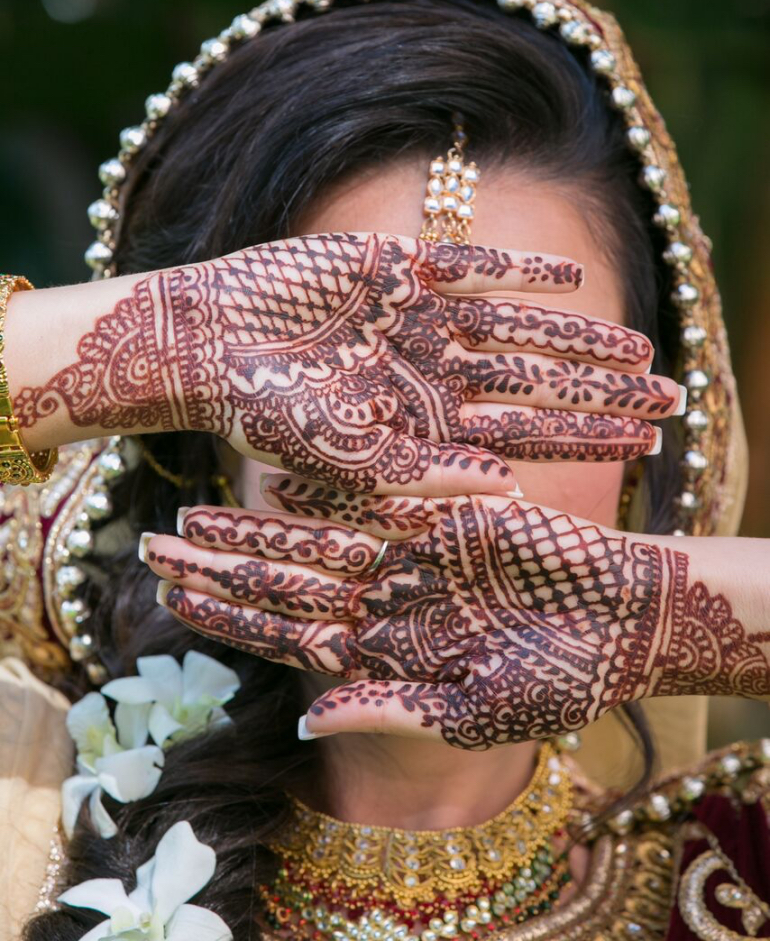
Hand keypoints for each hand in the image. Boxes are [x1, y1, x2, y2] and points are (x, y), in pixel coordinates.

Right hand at [12, 233, 680, 495]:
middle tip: (672, 398)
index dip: (586, 440)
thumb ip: (424, 471)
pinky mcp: (398, 266)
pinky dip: (519, 270)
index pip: (524, 434)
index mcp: (425, 421)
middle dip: (602, 391)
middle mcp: (434, 369)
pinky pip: (472, 266)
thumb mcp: (345, 453)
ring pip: (518, 326)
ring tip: (639, 346)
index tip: (649, 446)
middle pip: (537, 381)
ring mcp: (420, 316)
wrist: (207, 341)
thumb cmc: (264, 411)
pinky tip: (573, 275)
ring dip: (577, 335)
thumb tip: (508, 492)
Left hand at [146, 476, 769, 748]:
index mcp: (386, 654)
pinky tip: (277, 468)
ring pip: (314, 538)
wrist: (629, 620)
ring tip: (192, 509)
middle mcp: (385, 601)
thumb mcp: (478, 710)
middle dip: (219, 566)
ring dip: (255, 526)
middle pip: (285, 583)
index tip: (170, 601)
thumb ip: (394, 710)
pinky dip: (330, 484)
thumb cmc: (564, 680)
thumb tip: (308, 723)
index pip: (287, 635)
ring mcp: (411, 556)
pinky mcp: (445, 514)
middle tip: (150, 545)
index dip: (229, 618)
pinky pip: (376, 494)